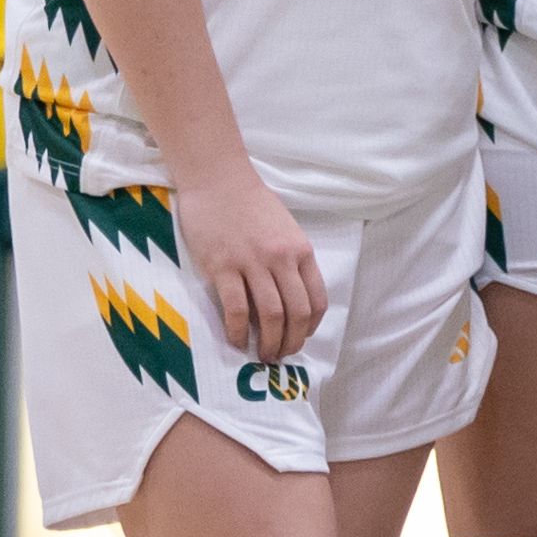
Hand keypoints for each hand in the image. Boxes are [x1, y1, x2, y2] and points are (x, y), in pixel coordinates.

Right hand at [178, 161, 328, 369]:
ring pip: (270, 314)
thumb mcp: (285, 230)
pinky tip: (237, 342)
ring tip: (262, 356)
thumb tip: (290, 295)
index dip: (312, 325)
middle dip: (292, 341)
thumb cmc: (250, 204)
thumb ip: (291, 260)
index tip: (302, 337)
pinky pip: (237, 308)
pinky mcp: (222, 267)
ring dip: (269, 342)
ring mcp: (252, 264)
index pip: (317, 299)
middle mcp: (282, 260)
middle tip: (281, 356)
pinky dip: (239, 331)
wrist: (218, 180)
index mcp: (301, 251)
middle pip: (296, 312)